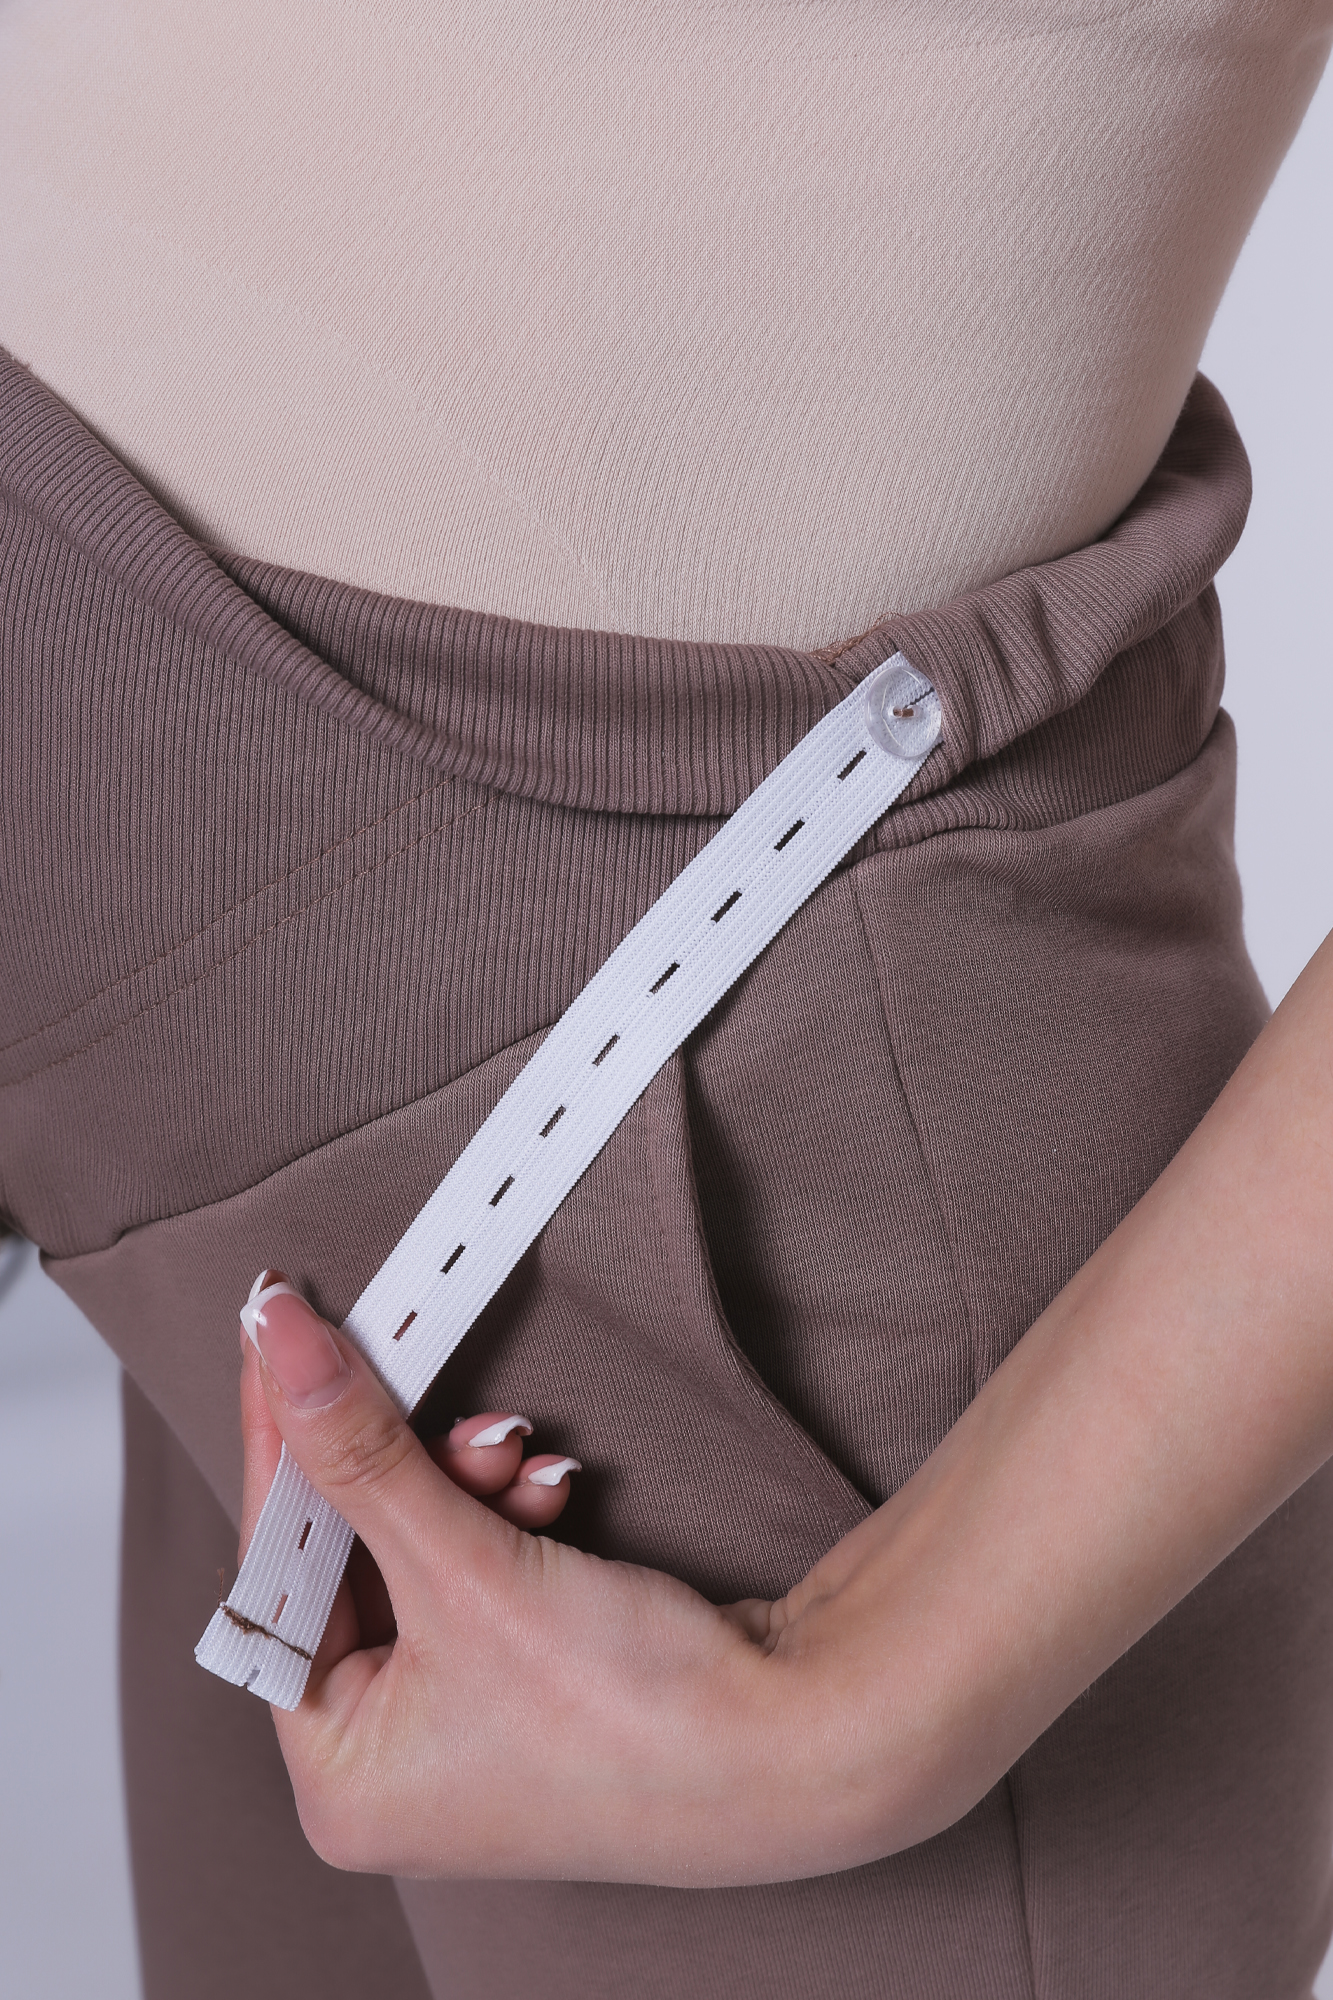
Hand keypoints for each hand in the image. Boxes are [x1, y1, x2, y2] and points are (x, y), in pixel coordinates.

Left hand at [236, 935, 1332, 1889]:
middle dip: (401, 1469)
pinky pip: (473, 1564)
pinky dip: (501, 1511)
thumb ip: (362, 1447)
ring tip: (516, 1449)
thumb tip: (279, 1344)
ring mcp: (460, 1726)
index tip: (278, 1344)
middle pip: (345, 1562)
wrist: (800, 1736)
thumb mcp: (469, 1568)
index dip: (280, 1450)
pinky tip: (549, 1486)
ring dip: (461, 1478)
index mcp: (340, 1781)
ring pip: (416, 1550)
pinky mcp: (523, 1679)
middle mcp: (390, 1765)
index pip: (272, 1582)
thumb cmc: (638, 1717)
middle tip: (425, 1383)